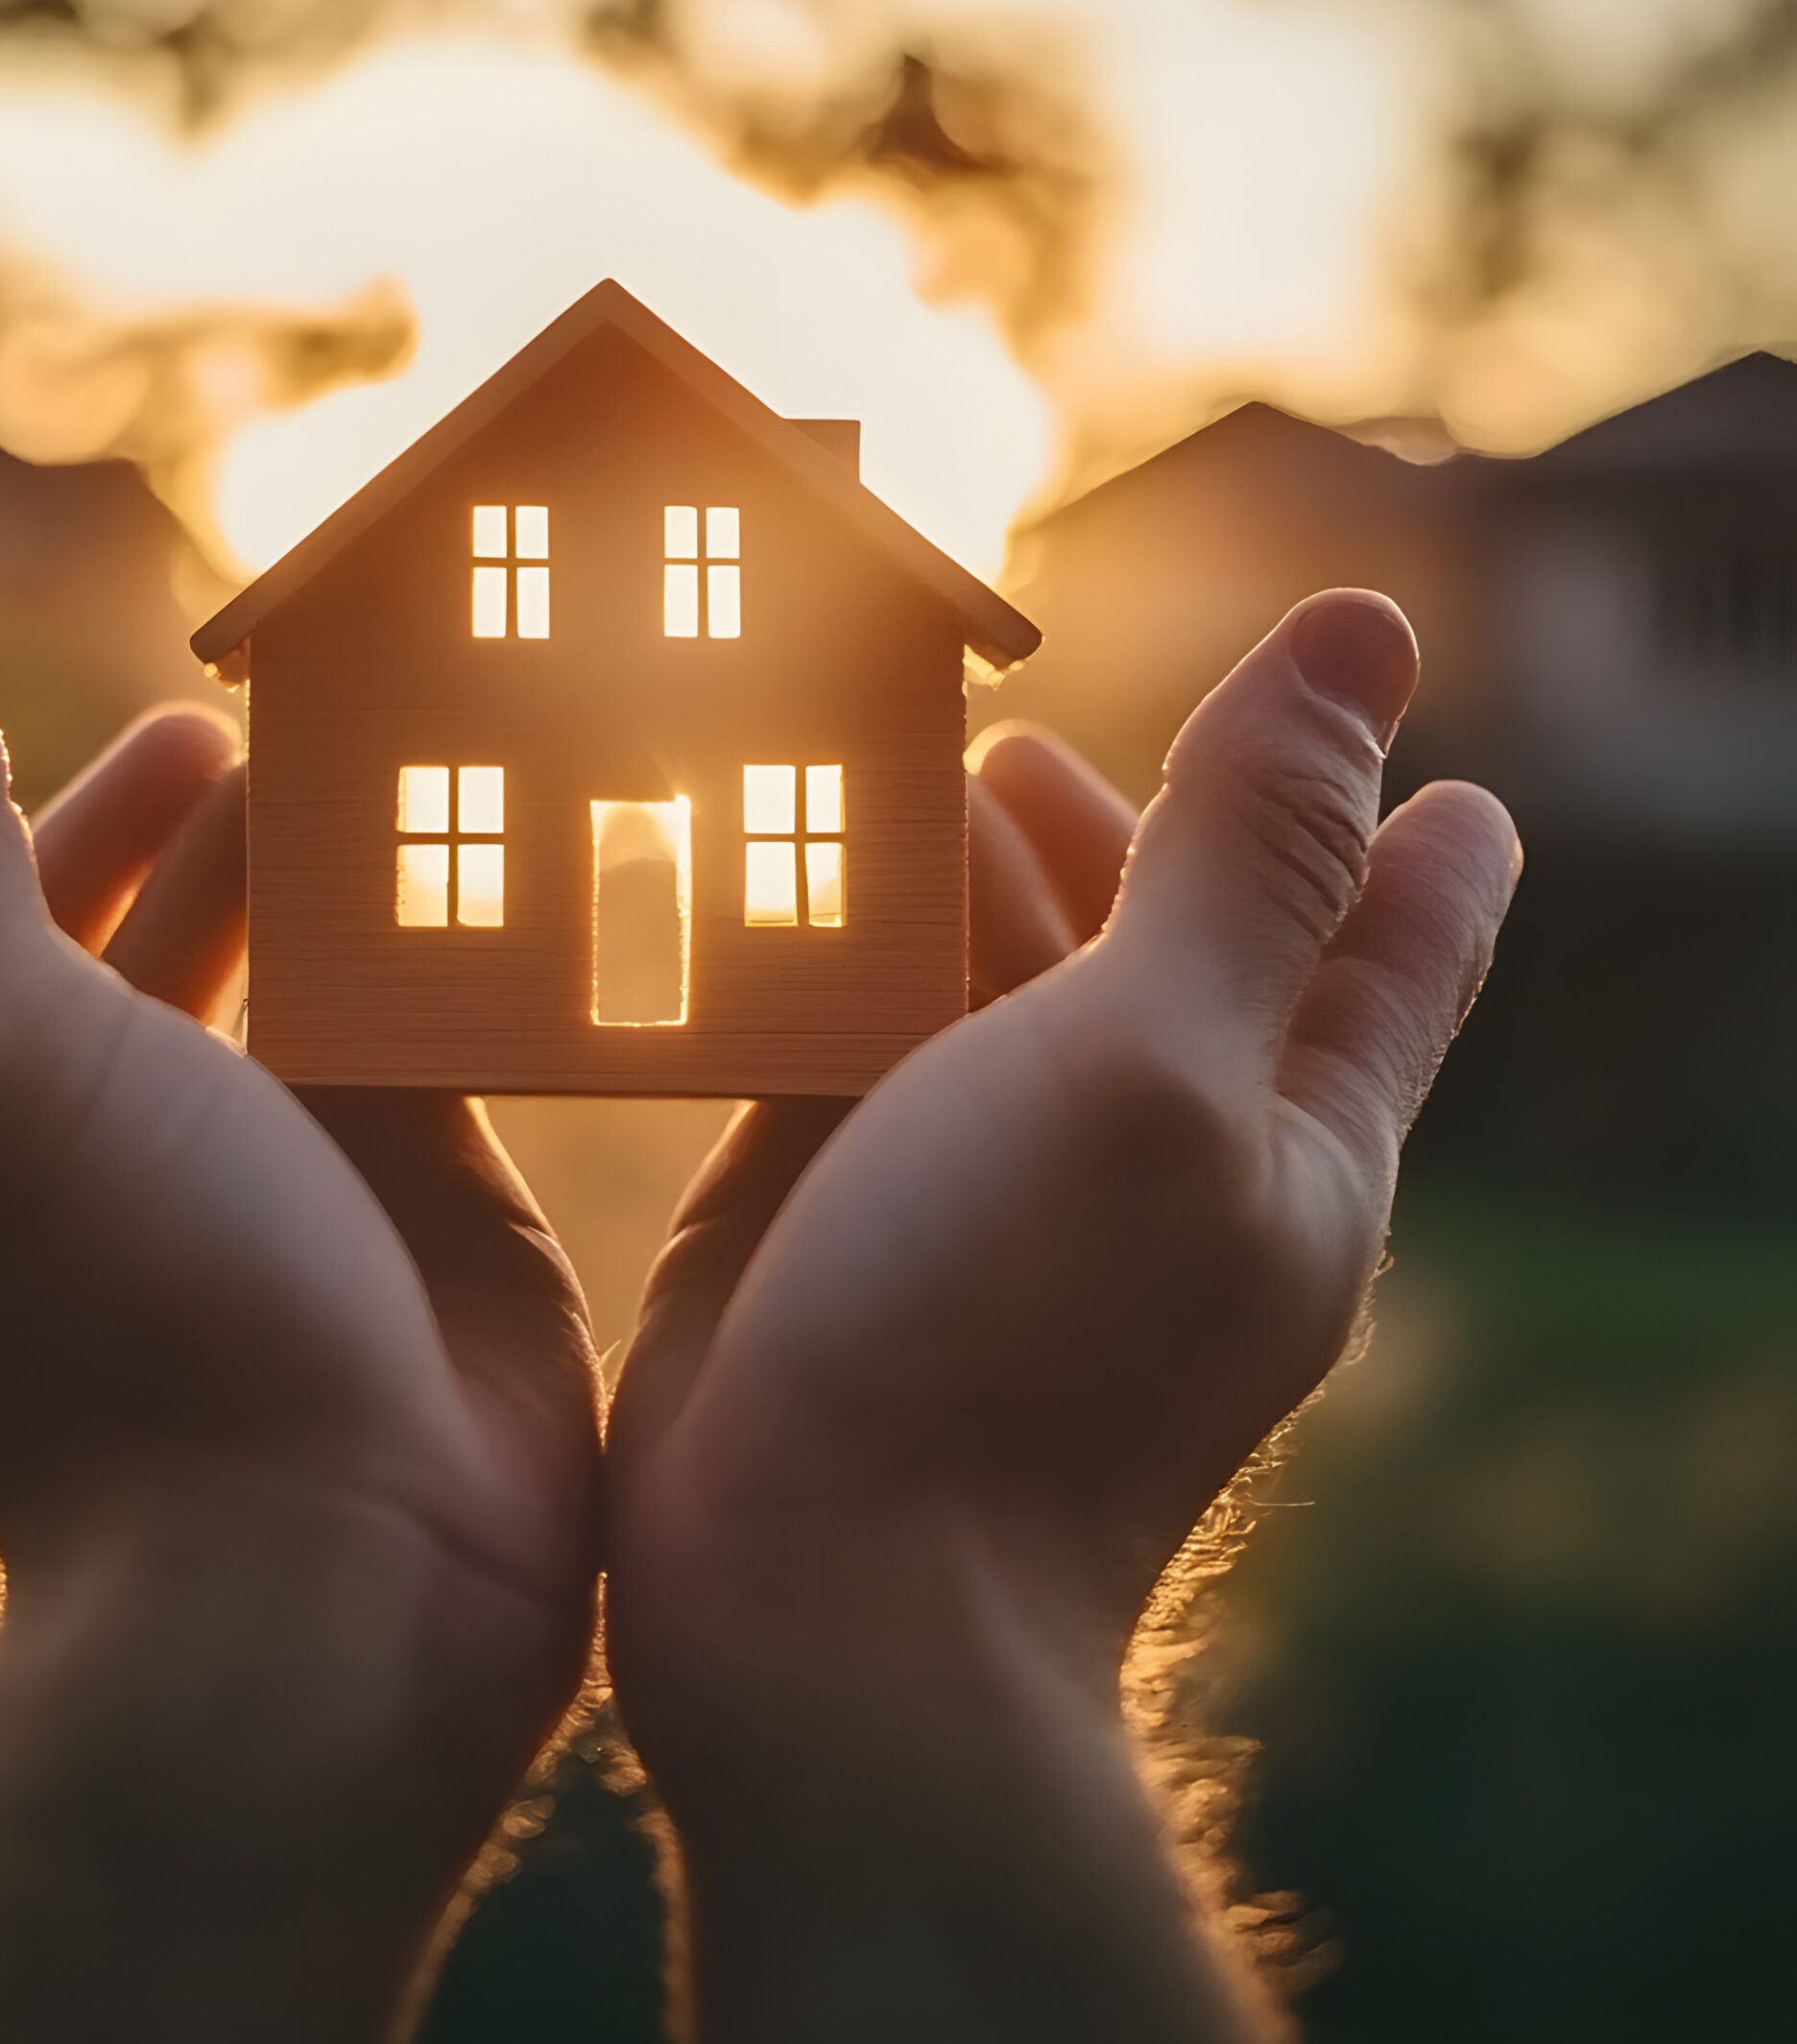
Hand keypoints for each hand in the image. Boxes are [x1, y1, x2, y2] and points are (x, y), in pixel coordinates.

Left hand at [0, 609, 598, 2041]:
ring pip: (250, 970)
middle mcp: (76, 1133)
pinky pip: (401, 1025)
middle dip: (121, 822)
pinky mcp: (404, 1187)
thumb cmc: (133, 1312)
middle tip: (204, 727)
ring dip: (280, 862)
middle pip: (75, 934)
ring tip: (337, 760)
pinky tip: (474, 857)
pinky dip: (421, 939)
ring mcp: (248, 1164)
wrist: (340, 1576)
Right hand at [605, 592, 1521, 2040]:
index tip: (1461, 789)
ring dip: (952, 874)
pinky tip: (770, 895)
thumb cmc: (1008, 1334)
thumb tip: (1365, 639)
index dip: (1424, 855)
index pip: (1393, 953)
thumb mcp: (1155, 1058)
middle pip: (1166, 948)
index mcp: (1285, 1132)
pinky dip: (827, 957)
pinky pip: (854, 1046)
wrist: (816, 1593)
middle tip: (1026, 745)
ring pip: (990, 983)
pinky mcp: (843, 1209)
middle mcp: (1150, 1154)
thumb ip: (1249, 852)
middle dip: (1123, 832)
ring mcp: (991, 1189)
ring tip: (893, 780)